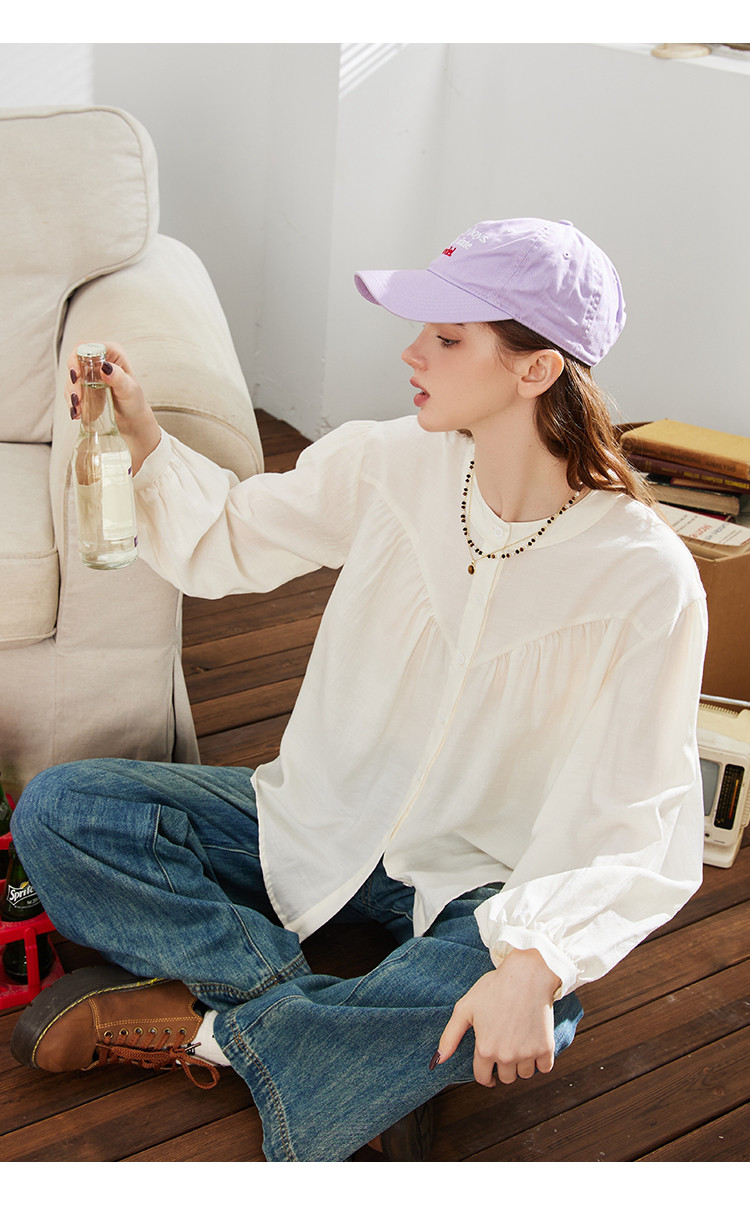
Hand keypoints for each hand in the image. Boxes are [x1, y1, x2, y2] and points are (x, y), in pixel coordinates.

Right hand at [67, 342, 160, 473]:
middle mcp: (99, 360)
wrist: (132, 421)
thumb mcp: (129, 390)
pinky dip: (72, 402)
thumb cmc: (135, 403)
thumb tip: (105, 367)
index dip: (76, 359)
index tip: (76, 376)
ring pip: (71, 378)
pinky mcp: (85, 387)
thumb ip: (118, 378)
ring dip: (71, 394)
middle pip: (74, 363)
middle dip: (72, 381)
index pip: (86, 347)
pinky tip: (77, 412)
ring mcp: (91, 374)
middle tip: (76, 398)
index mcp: (112, 353)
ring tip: (77, 409)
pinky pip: (72, 391)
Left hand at [435, 948, 560, 1085]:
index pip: (483, 1077)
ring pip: (525, 1075)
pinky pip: (544, 1068)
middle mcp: (506, 1056)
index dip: (484, 1075)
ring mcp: (527, 1053)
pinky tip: (534, 1044)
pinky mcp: (546, 1048)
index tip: (489, 1073)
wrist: (528, 975)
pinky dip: (540, 1061)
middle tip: (505, 1048)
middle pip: (506, 1078)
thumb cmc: (495, 987)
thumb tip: (439, 1060)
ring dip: (522, 1065)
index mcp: (485, 1049)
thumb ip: (450, 1036)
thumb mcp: (466, 1008)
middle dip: (503, 1067)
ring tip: (519, 1043)